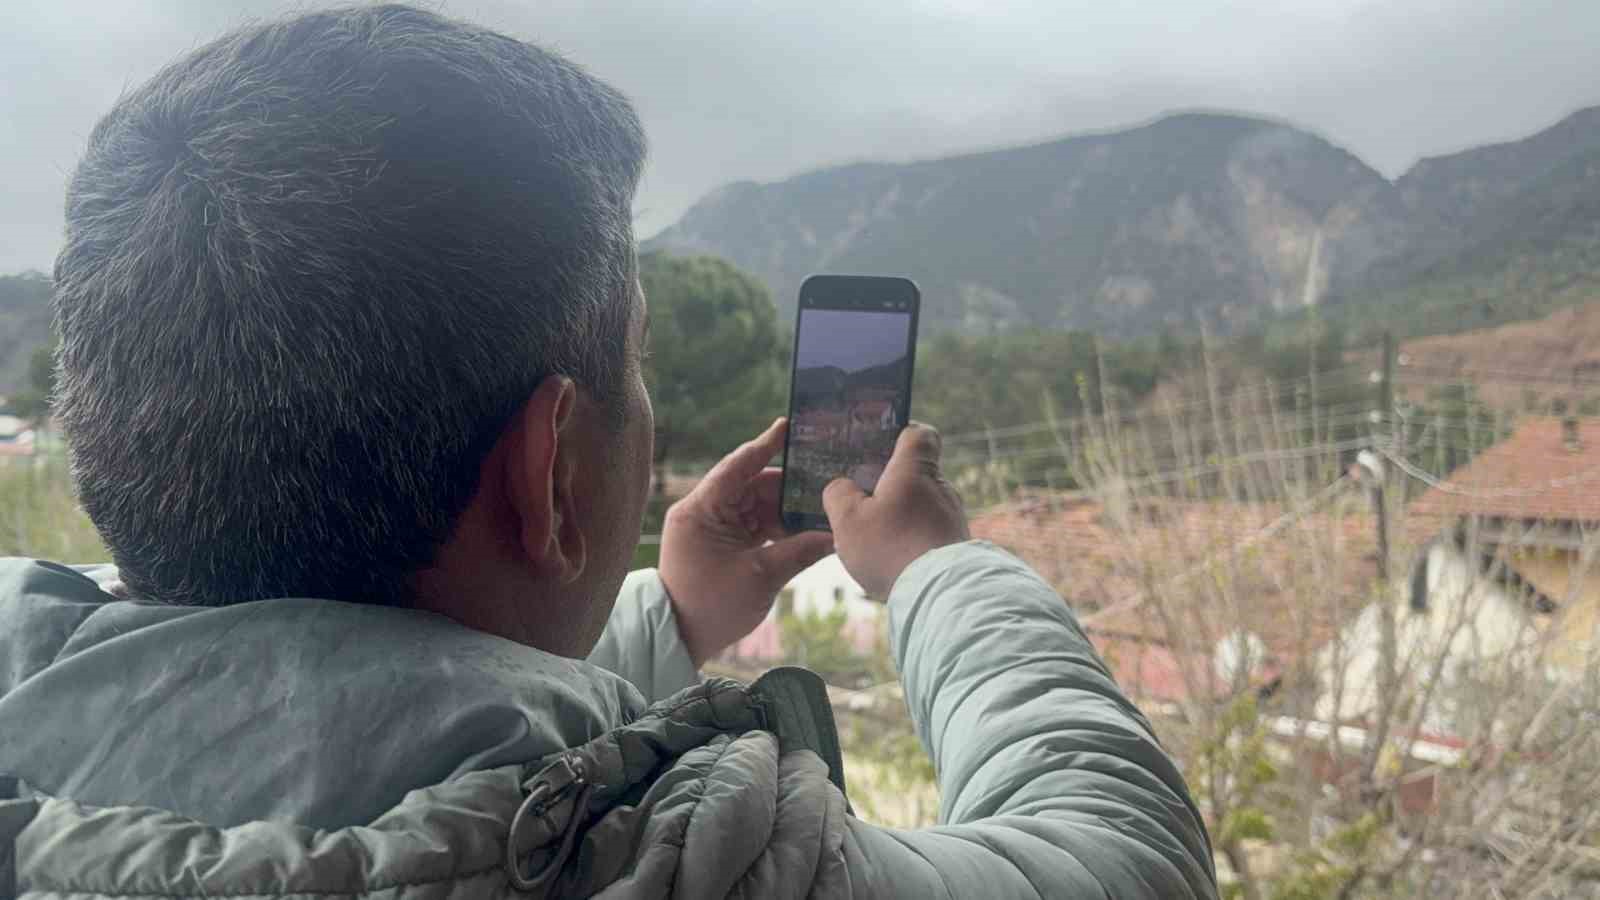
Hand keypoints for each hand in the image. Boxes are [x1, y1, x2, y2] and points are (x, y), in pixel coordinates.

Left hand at [658, 418, 834, 667]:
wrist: (680, 638)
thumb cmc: (711, 607)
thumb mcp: (760, 577)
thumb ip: (799, 550)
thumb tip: (837, 535)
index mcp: (700, 510)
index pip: (736, 466)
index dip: (764, 445)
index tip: (788, 426)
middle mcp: (703, 511)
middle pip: (751, 485)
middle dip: (788, 487)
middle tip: (825, 482)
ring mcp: (712, 525)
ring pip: (756, 504)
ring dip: (786, 510)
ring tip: (821, 509)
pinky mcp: (721, 541)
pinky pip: (754, 523)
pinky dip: (778, 526)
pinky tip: (805, 530)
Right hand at [823, 423, 968, 597]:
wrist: (939, 596)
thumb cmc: (890, 547)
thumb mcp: (847, 518)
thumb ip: (838, 494)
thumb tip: (841, 487)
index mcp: (915, 469)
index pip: (919, 433)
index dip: (900, 432)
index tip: (880, 443)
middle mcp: (941, 488)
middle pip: (916, 473)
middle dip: (890, 483)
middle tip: (860, 496)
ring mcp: (953, 518)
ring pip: (922, 506)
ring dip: (900, 516)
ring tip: (872, 537)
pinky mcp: (957, 548)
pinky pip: (930, 534)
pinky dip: (911, 541)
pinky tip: (892, 560)